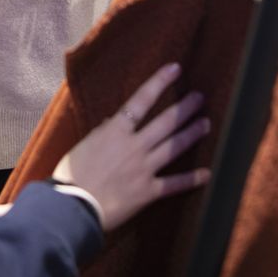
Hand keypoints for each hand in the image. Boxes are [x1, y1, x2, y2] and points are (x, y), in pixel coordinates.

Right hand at [51, 63, 209, 233]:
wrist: (73, 207)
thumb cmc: (71, 176)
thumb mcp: (82, 147)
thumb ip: (100, 133)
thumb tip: (111, 122)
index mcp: (115, 132)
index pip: (141, 100)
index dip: (159, 82)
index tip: (175, 69)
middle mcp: (134, 146)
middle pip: (165, 122)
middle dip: (185, 107)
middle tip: (200, 97)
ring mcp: (144, 168)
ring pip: (173, 147)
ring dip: (191, 133)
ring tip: (206, 123)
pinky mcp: (148, 191)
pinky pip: (174, 184)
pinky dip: (191, 179)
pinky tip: (207, 174)